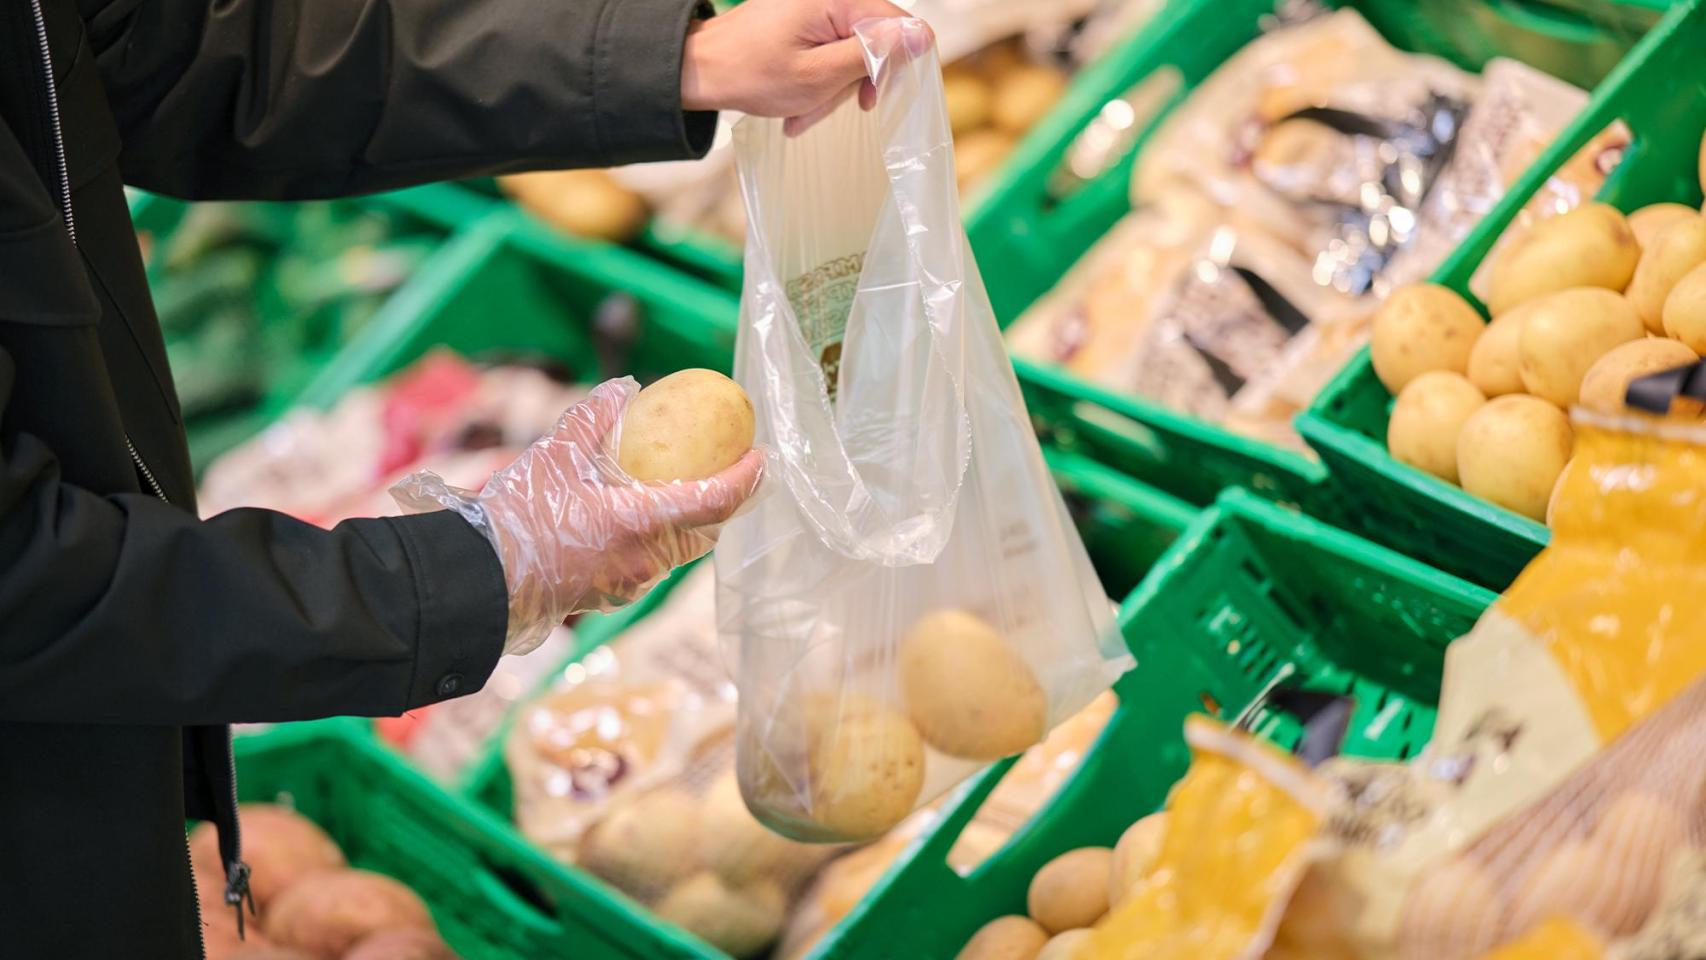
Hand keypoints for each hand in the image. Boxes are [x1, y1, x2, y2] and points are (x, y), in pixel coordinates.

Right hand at [392, 378, 763, 654]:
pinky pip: (651, 563)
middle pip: (706, 532)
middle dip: (724, 502)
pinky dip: (660, 537)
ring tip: (683, 486)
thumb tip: (626, 387)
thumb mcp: (553, 456)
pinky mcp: (612, 594)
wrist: (480, 583)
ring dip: (691, 521)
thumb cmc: (516, 519)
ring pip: (680, 552)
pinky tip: (636, 515)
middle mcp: (647, 559)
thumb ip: (593, 418)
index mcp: (642, 523)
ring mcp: (630, 582)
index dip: (746, 478)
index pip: (717, 502)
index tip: (762, 455)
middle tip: (727, 468)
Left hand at [680, 0, 931, 135]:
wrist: (700, 69)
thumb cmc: (752, 74)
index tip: (870, 99)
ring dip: (831, 89)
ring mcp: (816, 6)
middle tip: (822, 108)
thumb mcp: (819, 75)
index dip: (894, 66)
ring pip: (851, 51)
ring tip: (801, 114)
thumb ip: (873, 55)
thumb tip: (923, 35)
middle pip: (874, 40)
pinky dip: (817, 81)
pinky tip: (796, 104)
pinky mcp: (804, 18)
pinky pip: (829, 50)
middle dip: (853, 83)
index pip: (896, 24)